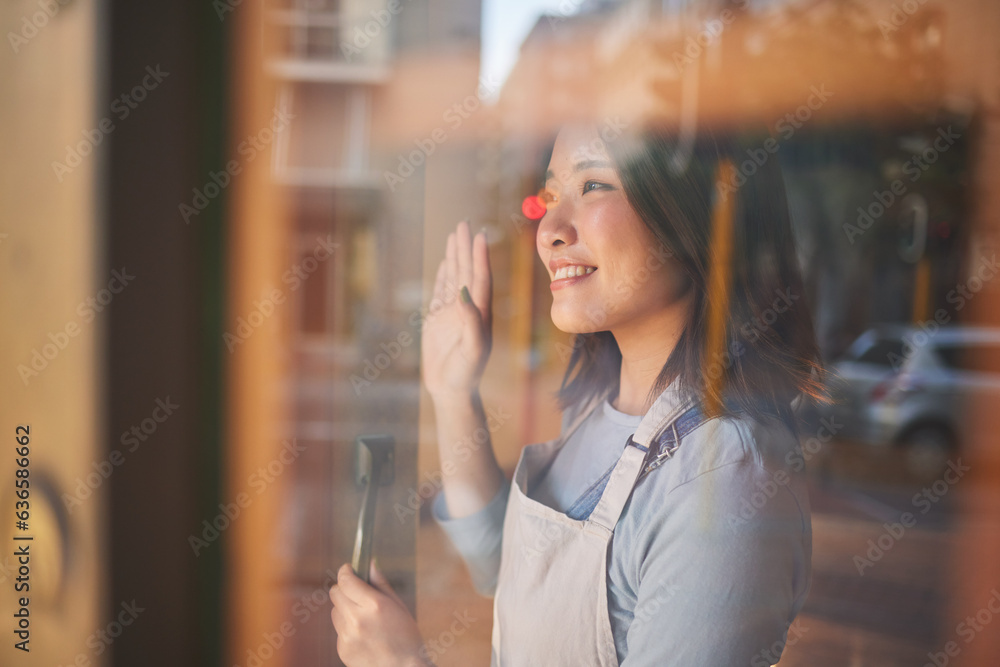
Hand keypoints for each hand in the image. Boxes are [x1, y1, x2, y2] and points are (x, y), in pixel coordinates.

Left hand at [329, 562, 430, 666]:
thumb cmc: (407, 638)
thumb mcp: (399, 607)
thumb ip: (381, 583)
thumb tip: (370, 563)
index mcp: (374, 605)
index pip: (346, 580)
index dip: (345, 571)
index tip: (348, 568)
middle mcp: (357, 619)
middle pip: (335, 593)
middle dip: (344, 589)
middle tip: (356, 592)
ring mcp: (347, 636)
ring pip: (335, 611)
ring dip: (345, 609)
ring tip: (365, 619)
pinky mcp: (342, 649)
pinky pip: (339, 630)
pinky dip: (347, 628)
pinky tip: (364, 636)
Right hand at [421, 220, 492, 398]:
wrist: (452, 391)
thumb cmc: (465, 374)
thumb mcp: (472, 350)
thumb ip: (471, 322)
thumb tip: (465, 294)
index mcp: (480, 313)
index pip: (481, 279)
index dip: (480, 257)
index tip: (480, 235)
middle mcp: (469, 308)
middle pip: (467, 271)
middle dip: (465, 247)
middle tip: (464, 223)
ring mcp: (453, 312)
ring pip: (455, 276)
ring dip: (455, 255)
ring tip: (455, 233)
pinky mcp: (440, 319)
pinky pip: (442, 290)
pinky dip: (444, 273)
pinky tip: (445, 261)